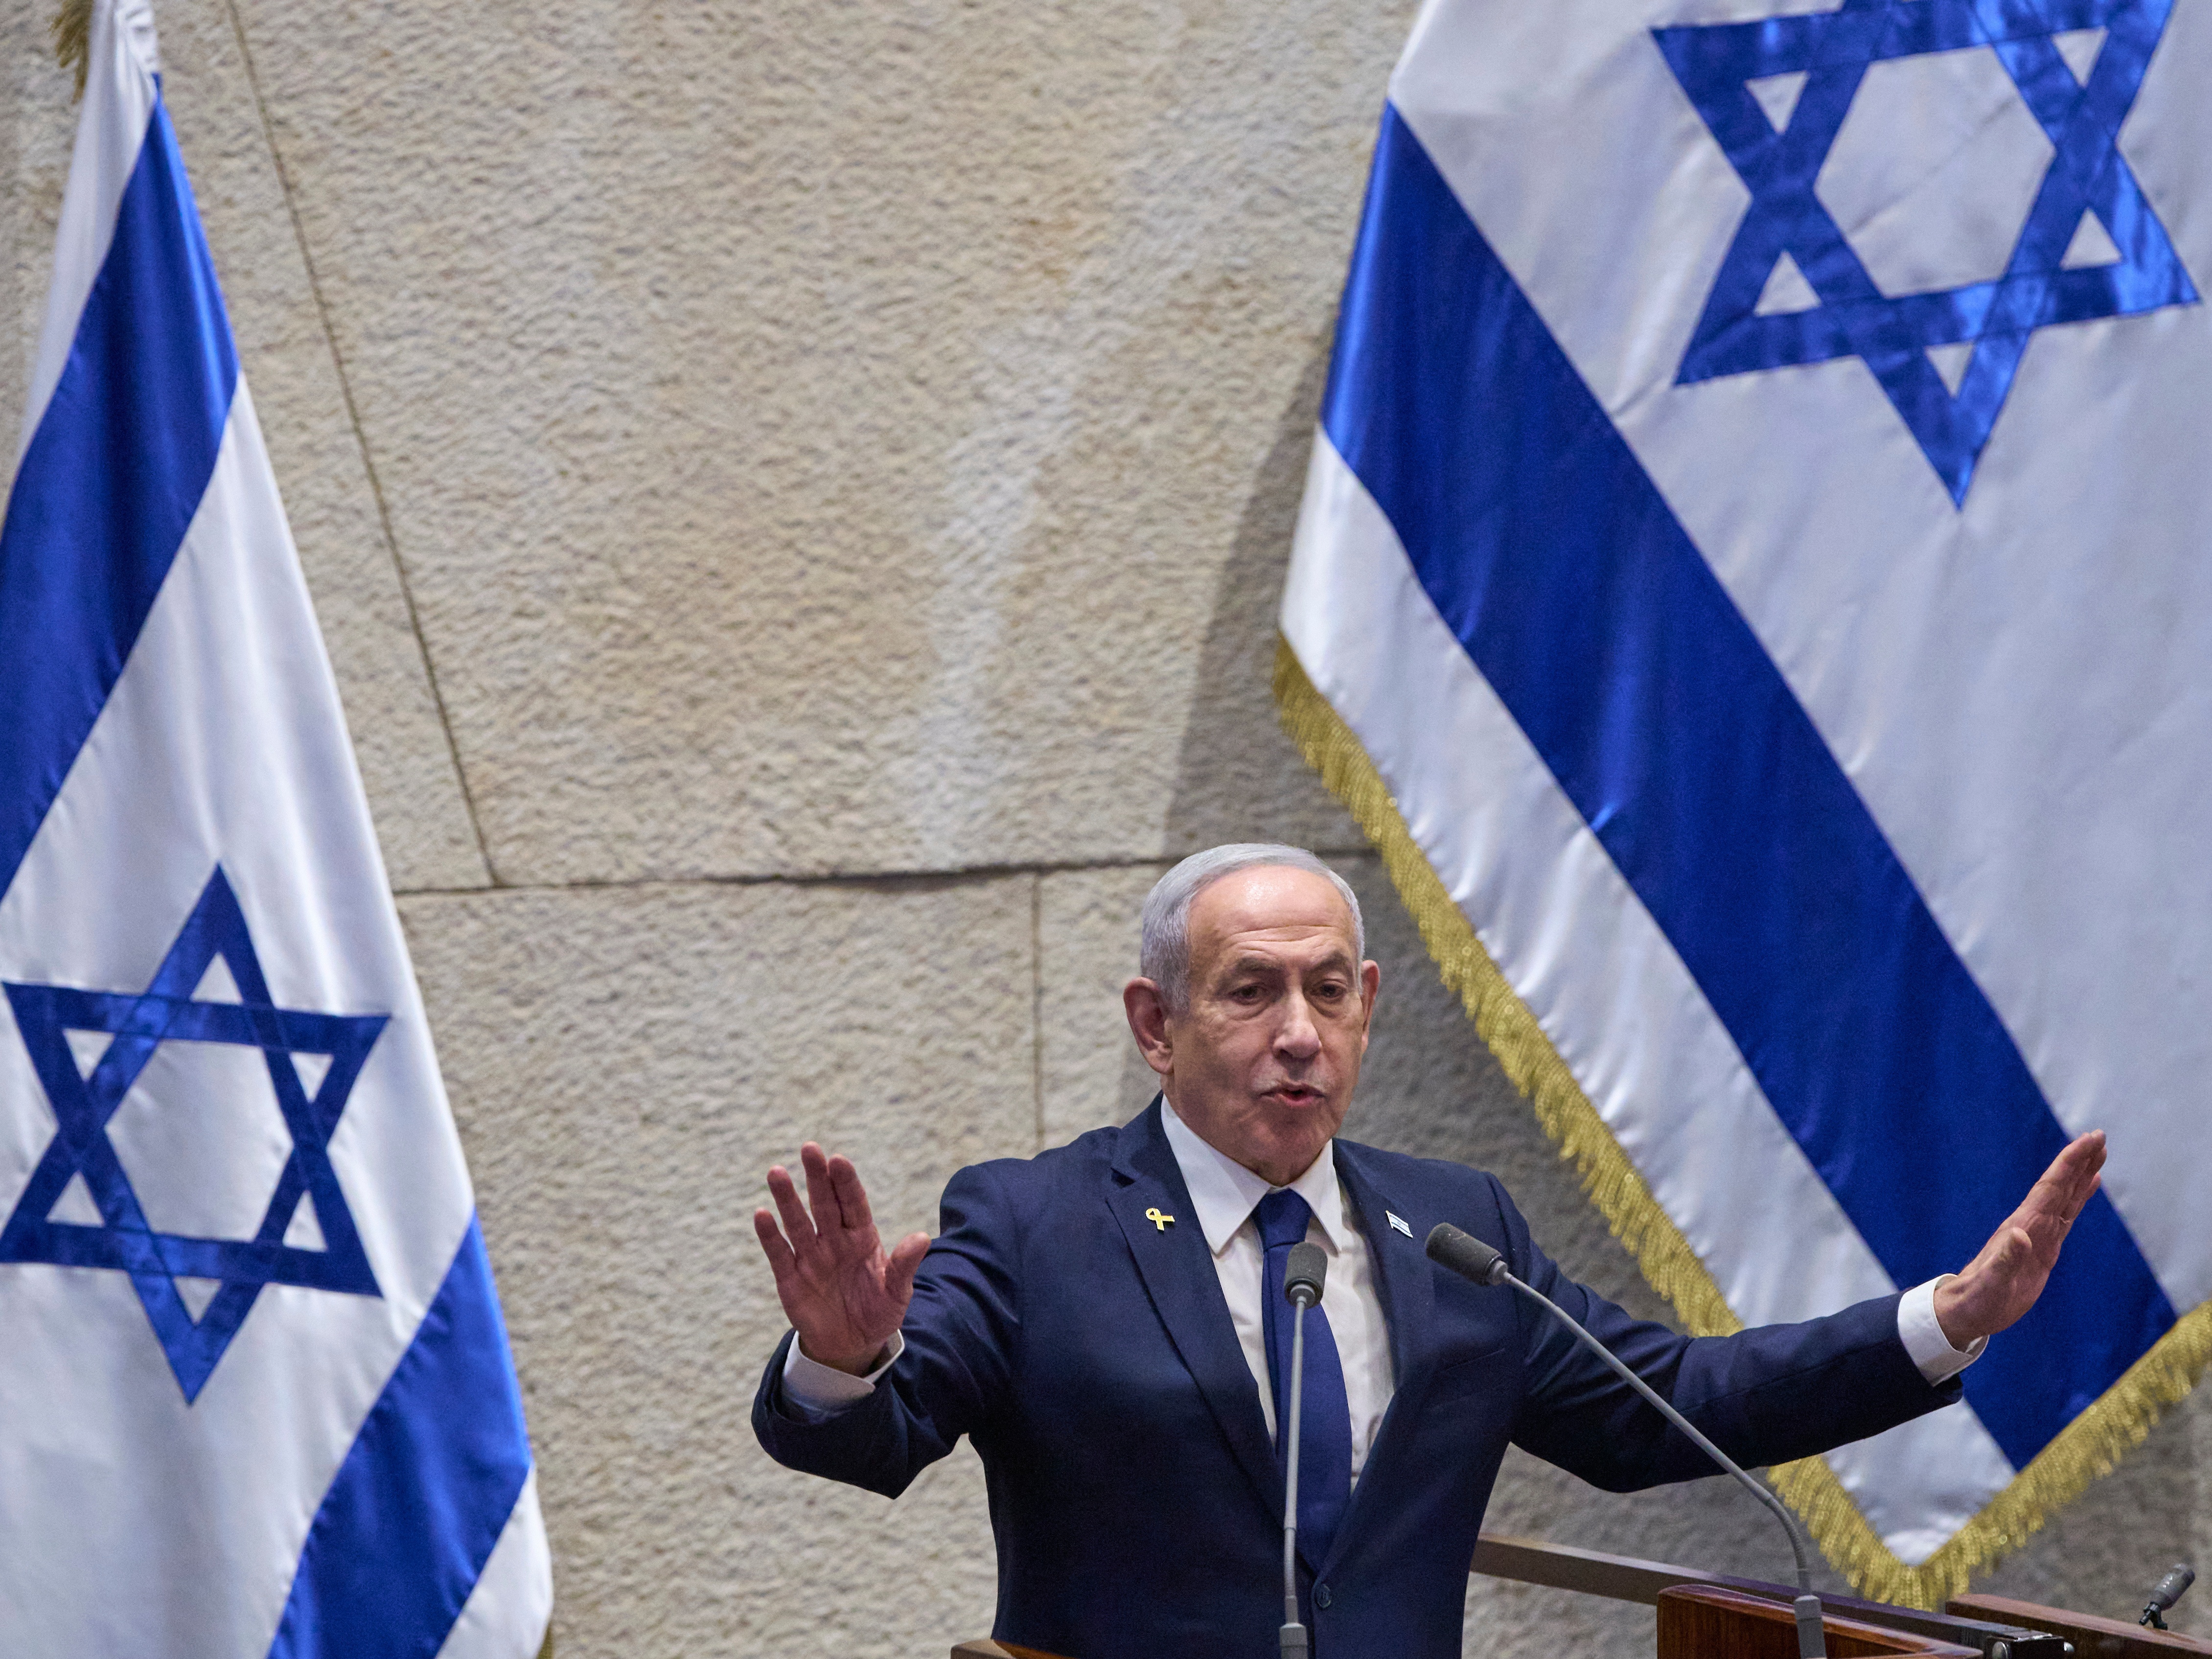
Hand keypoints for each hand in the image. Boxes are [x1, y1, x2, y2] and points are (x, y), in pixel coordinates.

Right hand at [754, 1143, 930, 1375]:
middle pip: (824, 1203)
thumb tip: (922, 1238)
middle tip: (810, 1149)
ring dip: (786, 1198)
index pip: (853, 1203)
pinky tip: (761, 1214)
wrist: (851, 1344)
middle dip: (817, 1177)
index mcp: (862, 1238)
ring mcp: (811, 1257)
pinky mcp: (790, 1278)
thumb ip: (904, 1266)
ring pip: (797, 1222)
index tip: (839, 1160)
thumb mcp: (897, 1293)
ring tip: (776, 1172)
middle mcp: (834, 1240)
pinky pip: (779, 1253)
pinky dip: (770, 1235)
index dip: (846, 1182)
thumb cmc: (878, 1312)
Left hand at [1934, 1130, 2106, 1349]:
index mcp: (2023, 1227)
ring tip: (2099, 1154)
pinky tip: (2089, 1185)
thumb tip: (2020, 1236)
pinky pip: (2066, 1216)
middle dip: (2079, 1162)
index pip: (2051, 1188)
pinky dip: (2079, 1198)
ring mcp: (2038, 1233)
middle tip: (2100, 1137)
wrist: (1967, 1309)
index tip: (2089, 1142)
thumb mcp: (1992, 1285)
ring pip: (2065, 1197)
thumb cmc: (1978, 1299)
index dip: (2070, 1164)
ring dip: (2082, 1175)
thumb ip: (2005, 1262)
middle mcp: (2031, 1224)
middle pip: (2060, 1186)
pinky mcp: (2044, 1247)